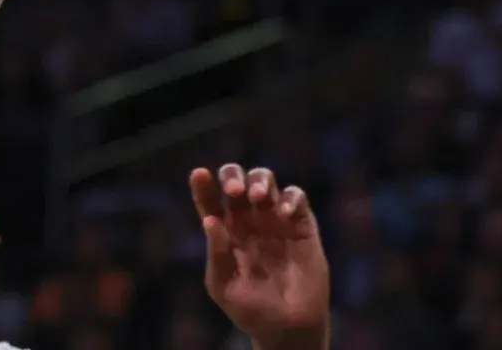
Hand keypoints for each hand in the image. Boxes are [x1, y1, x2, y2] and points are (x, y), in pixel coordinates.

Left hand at [191, 163, 328, 348]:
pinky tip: (284, 213)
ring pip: (265, 179)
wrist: (287, 327)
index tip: (199, 175)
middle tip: (234, 191)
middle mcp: (247, 220)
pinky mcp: (301, 224)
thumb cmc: (250, 309)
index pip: (209, 201)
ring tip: (258, 197)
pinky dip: (291, 198)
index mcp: (224, 231)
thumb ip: (217, 253)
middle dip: (233, 176)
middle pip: (236, 180)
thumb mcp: (223, 286)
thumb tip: (211, 221)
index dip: (202, 185)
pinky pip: (297, 197)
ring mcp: (274, 219)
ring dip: (260, 180)